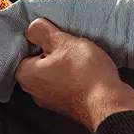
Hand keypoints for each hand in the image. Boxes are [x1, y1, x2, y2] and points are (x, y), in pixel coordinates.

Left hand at [15, 19, 133, 131]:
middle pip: (39, 63)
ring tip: (80, 56)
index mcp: (26, 75)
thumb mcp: (62, 41)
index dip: (40, 41)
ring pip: (54, 73)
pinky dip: (74, 76)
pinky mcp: (68, 105)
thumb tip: (32, 29)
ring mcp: (52, 100)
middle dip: (54, 52)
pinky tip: (86, 69)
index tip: (53, 36)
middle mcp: (35, 91)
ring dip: (65, 64)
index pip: (24, 51)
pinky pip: (66, 84)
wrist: (109, 103)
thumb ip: (42, 32)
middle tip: (68, 44)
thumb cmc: (84, 74)